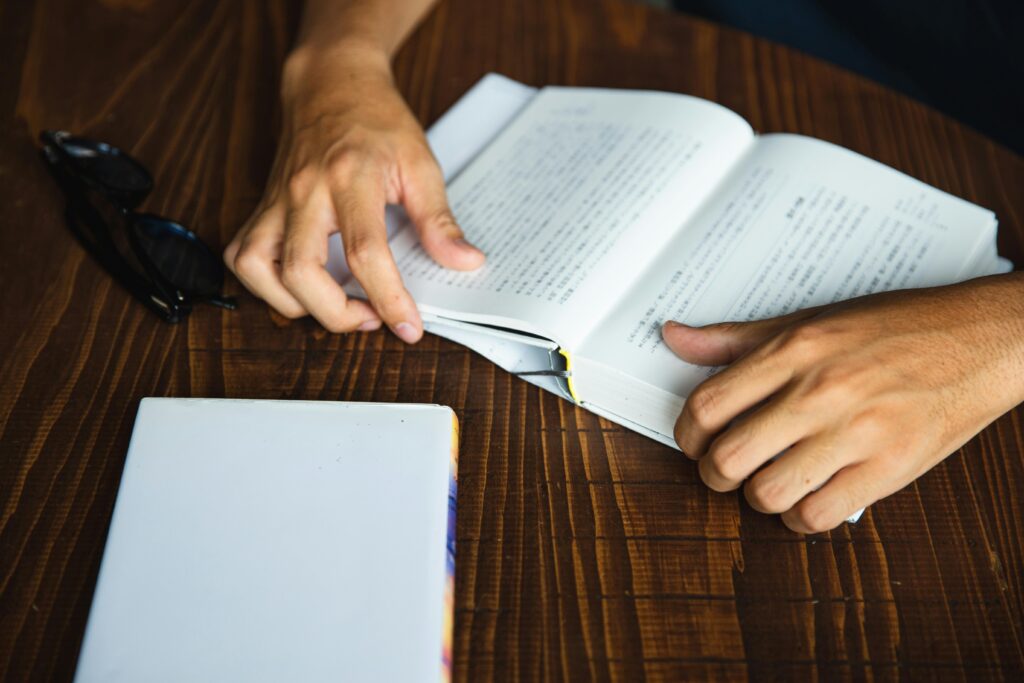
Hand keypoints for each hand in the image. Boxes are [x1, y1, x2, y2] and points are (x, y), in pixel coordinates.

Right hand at [224, 44, 483, 340]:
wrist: (331, 84)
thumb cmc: (377, 121)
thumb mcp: (421, 164)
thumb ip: (440, 220)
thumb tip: (466, 263)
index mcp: (352, 177)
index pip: (366, 252)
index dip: (388, 299)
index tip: (409, 326)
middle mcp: (306, 191)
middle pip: (301, 271)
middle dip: (336, 314)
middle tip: (371, 318)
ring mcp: (277, 200)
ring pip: (256, 267)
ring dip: (293, 304)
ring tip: (333, 306)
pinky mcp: (261, 207)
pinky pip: (241, 255)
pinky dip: (262, 284)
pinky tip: (297, 287)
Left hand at [662, 275, 1023, 532]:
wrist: (981, 340)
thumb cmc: (895, 328)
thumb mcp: (810, 319)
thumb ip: (737, 339)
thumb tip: (675, 338)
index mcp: (795, 350)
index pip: (707, 405)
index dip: (687, 435)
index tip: (694, 442)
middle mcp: (820, 391)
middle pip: (728, 457)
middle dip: (713, 474)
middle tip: (725, 470)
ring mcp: (857, 433)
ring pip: (767, 494)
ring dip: (757, 498)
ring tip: (768, 482)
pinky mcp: (889, 468)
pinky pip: (818, 516)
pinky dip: (801, 517)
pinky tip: (806, 497)